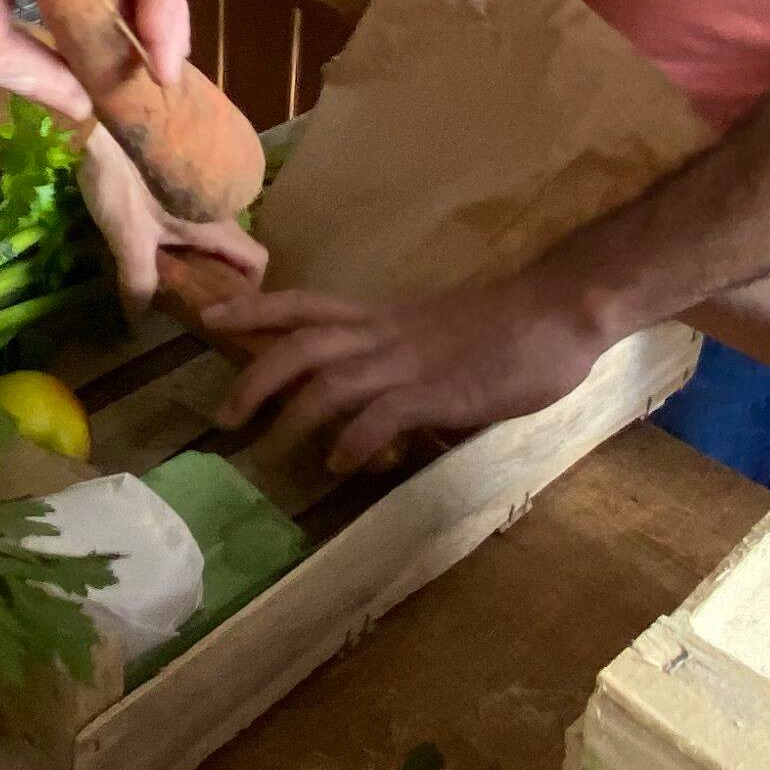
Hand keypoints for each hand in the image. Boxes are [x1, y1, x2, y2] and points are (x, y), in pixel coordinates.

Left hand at [78, 127, 269, 310]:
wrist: (101, 127)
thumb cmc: (123, 181)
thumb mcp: (128, 239)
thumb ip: (138, 283)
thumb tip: (138, 320)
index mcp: (218, 223)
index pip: (256, 260)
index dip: (249, 288)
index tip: (223, 305)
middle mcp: (219, 206)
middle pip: (234, 249)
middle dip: (217, 275)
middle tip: (189, 298)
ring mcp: (201, 189)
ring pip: (212, 232)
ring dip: (196, 255)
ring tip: (167, 275)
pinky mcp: (180, 179)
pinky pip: (194, 215)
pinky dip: (183, 235)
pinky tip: (153, 244)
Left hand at [207, 272, 610, 476]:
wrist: (560, 310)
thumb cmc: (508, 324)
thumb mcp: (437, 334)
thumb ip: (400, 360)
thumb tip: (373, 402)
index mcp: (384, 317)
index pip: (304, 304)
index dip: (254, 309)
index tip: (210, 318)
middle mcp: (386, 335)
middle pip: (301, 345)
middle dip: (254, 378)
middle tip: (224, 419)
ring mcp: (412, 362)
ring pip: (330, 380)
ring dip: (291, 415)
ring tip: (267, 451)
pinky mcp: (441, 392)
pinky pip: (383, 415)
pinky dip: (353, 440)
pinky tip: (339, 465)